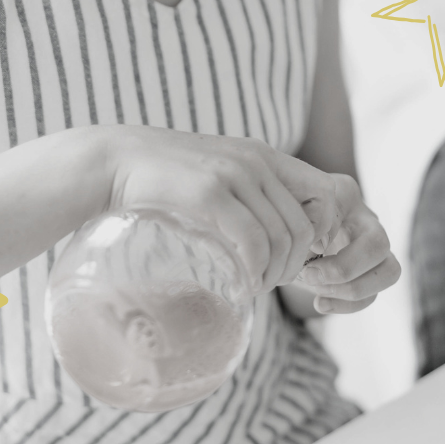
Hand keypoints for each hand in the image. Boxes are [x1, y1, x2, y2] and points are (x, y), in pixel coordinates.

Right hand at [104, 126, 341, 294]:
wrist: (117, 161)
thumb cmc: (166, 178)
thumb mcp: (219, 174)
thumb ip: (249, 193)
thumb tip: (277, 238)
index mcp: (264, 156)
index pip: (327, 193)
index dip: (325, 233)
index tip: (301, 257)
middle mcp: (256, 161)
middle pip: (306, 226)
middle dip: (296, 265)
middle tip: (271, 283)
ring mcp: (233, 174)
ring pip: (282, 237)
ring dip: (275, 275)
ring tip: (255, 288)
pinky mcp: (209, 192)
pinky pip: (253, 241)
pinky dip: (255, 272)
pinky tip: (244, 286)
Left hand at [295, 175, 399, 313]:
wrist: (288, 229)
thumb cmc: (288, 213)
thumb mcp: (286, 208)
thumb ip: (300, 217)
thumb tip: (317, 244)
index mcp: (345, 193)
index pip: (344, 210)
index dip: (321, 233)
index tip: (299, 245)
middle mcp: (366, 218)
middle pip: (378, 244)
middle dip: (344, 269)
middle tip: (309, 275)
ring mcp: (375, 246)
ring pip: (390, 271)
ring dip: (351, 289)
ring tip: (317, 291)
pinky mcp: (371, 273)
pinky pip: (373, 296)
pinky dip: (347, 305)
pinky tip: (319, 304)